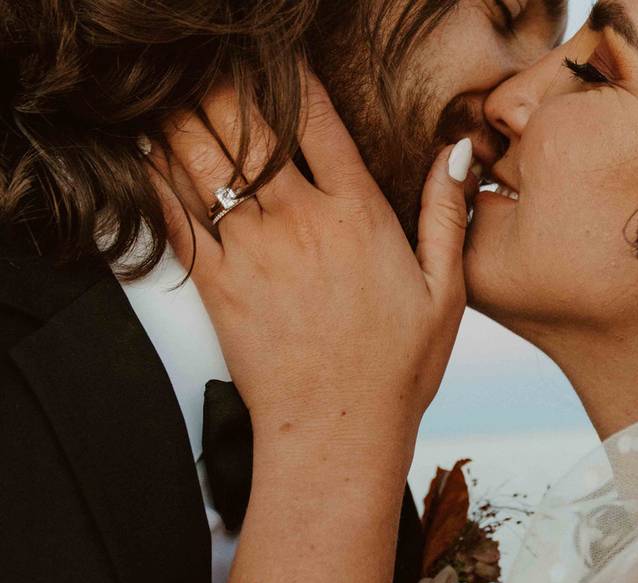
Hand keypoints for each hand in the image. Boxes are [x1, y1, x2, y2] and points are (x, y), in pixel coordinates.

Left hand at [150, 72, 472, 463]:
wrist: (338, 432)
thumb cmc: (397, 368)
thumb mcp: (446, 291)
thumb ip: (444, 214)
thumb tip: (453, 152)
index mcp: (357, 215)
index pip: (317, 120)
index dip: (291, 76)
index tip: (277, 55)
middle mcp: (300, 222)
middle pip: (247, 126)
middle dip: (225, 86)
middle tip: (215, 65)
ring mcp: (251, 251)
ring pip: (203, 160)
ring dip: (184, 118)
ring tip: (174, 93)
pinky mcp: (217, 284)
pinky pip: (174, 216)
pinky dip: (154, 177)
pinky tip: (145, 151)